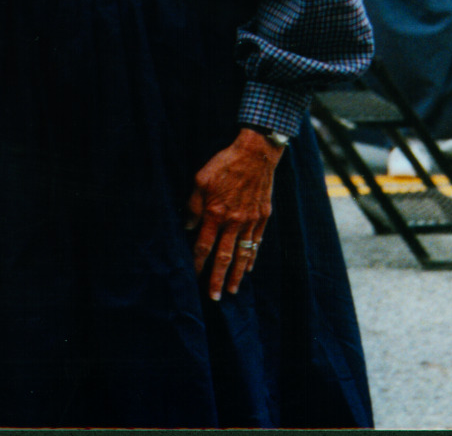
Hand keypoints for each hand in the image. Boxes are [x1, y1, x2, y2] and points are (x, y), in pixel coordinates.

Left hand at [185, 128, 281, 299]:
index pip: (204, 245)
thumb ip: (193, 205)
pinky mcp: (263, 218)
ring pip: (242, 255)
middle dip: (217, 279)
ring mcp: (250, 222)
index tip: (194, 277)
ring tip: (231, 290)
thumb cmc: (225, 164)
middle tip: (214, 297)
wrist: (256, 154)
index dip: (198, 263)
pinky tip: (248, 269)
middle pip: (224, 257)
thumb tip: (188, 226)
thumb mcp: (200, 180)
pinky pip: (256, 243)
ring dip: (236, 275)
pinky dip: (252, 258)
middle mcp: (234, 222)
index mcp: (215, 213)